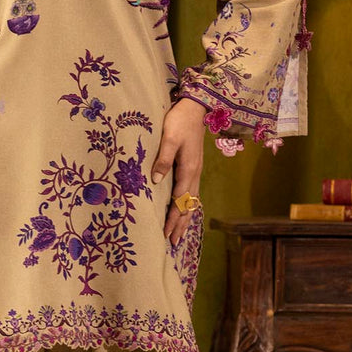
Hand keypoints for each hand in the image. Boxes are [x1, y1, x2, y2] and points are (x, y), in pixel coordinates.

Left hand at [150, 97, 204, 246]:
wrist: (196, 108)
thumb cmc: (179, 121)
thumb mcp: (169, 138)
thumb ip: (163, 159)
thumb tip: (156, 181)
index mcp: (188, 169)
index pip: (179, 200)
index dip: (173, 218)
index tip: (166, 234)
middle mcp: (195, 174)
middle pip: (188, 206)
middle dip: (180, 225)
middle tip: (174, 243)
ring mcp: (196, 172)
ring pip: (192, 202)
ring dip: (185, 219)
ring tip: (180, 235)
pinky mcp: (194, 168)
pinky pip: (192, 194)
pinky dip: (189, 207)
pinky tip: (185, 212)